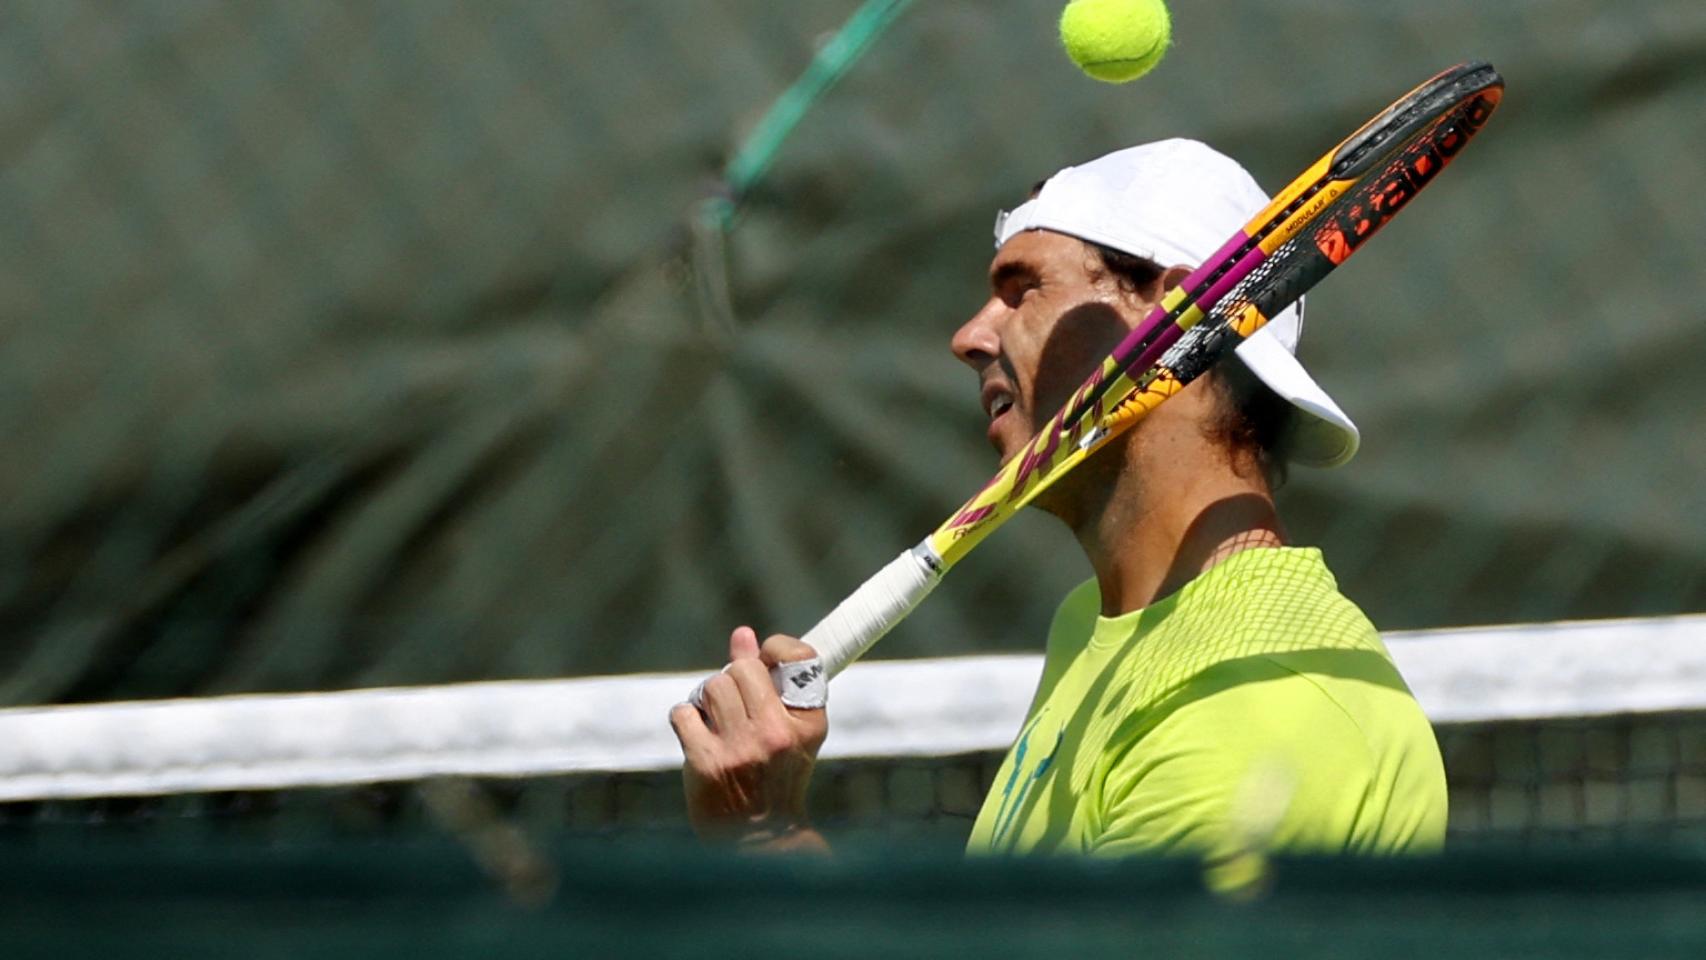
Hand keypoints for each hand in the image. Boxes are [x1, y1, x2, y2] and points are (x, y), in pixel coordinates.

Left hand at [670, 627, 829, 850]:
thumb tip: (741, 633)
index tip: (764, 660)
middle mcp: (777, 733)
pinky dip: (686, 720)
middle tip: (735, 705)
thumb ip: (769, 682)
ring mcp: (740, 748)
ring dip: (709, 700)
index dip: (773, 649)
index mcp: (808, 723)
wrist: (761, 839)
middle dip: (733, 680)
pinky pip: (684, 712)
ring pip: (711, 686)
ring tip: (717, 723)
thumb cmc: (777, 777)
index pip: (797, 656)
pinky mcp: (706, 762)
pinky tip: (698, 737)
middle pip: (741, 669)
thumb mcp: (790, 731)